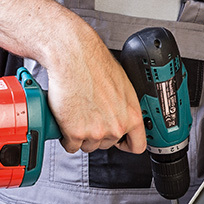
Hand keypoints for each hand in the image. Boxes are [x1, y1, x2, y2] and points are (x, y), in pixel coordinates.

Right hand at [40, 21, 146, 154]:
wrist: (74, 57)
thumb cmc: (95, 65)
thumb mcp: (122, 85)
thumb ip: (123, 105)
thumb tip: (120, 112)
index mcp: (132, 115)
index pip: (137, 145)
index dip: (126, 144)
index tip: (120, 142)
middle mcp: (116, 126)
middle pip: (107, 144)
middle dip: (98, 134)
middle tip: (89, 116)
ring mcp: (96, 132)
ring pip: (88, 146)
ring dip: (81, 136)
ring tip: (77, 115)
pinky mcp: (75, 133)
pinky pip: (71, 146)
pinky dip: (66, 137)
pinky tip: (67, 122)